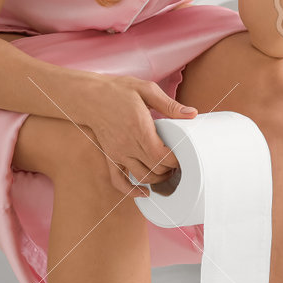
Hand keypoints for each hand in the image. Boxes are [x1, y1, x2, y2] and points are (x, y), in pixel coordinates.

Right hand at [72, 74, 198, 196]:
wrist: (90, 96)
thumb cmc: (118, 91)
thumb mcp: (146, 90)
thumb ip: (170, 105)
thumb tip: (192, 113)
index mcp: (140, 128)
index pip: (162, 155)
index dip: (176, 160)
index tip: (185, 155)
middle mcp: (128, 144)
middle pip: (155, 168)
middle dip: (171, 169)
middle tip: (180, 162)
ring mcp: (118, 153)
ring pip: (142, 177)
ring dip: (158, 179)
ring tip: (168, 172)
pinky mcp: (110, 157)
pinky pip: (119, 181)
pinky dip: (132, 191)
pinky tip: (144, 192)